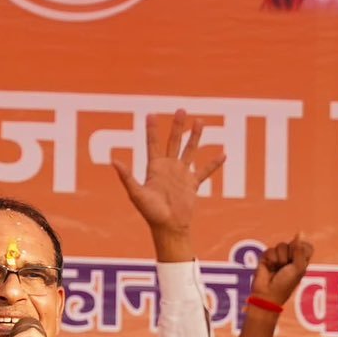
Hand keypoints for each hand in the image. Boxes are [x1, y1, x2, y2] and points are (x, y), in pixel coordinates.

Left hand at [111, 110, 224, 261]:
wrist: (169, 227)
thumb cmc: (151, 213)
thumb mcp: (136, 194)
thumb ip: (127, 177)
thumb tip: (113, 162)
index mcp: (155, 168)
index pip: (152, 144)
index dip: (151, 129)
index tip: (151, 114)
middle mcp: (169, 168)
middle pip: (173, 141)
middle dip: (177, 126)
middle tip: (181, 109)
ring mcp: (182, 175)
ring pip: (190, 150)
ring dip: (195, 137)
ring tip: (200, 121)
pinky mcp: (193, 184)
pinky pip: (206, 171)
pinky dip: (214, 163)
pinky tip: (223, 154)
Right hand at [251, 237, 313, 307]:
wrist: (268, 294)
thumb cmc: (286, 284)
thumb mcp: (298, 268)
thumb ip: (299, 250)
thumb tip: (300, 232)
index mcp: (302, 260)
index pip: (306, 245)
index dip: (302, 249)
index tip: (299, 259)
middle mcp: (290, 257)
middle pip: (293, 243)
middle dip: (291, 254)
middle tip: (287, 266)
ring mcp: (278, 257)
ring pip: (281, 245)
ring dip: (280, 258)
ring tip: (277, 268)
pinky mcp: (266, 257)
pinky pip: (270, 250)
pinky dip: (271, 259)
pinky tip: (269, 267)